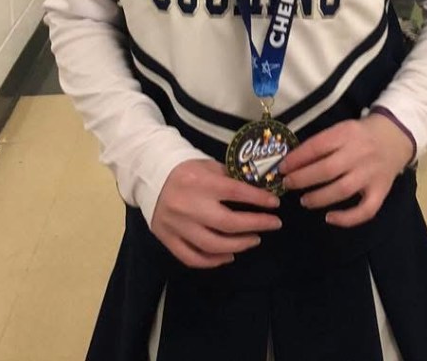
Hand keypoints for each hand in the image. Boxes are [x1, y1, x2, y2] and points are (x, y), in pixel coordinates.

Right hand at [150, 159, 280, 268]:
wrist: (150, 175)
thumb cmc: (186, 169)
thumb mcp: (209, 165)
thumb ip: (229, 179)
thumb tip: (256, 191)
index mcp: (201, 182)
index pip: (236, 193)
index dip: (258, 200)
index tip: (275, 204)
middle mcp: (190, 206)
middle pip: (228, 223)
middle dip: (256, 225)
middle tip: (273, 224)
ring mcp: (177, 225)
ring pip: (212, 245)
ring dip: (238, 245)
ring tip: (254, 240)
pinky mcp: (167, 238)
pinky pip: (192, 258)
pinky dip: (213, 261)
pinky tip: (228, 255)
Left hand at [280, 115, 413, 227]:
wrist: (395, 137)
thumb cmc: (361, 134)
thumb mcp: (342, 129)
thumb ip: (322, 143)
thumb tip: (293, 161)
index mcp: (347, 133)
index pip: (317, 146)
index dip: (297, 158)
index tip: (281, 168)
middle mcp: (359, 153)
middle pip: (327, 170)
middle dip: (302, 179)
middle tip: (287, 184)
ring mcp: (371, 174)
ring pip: (342, 190)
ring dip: (319, 198)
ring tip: (304, 201)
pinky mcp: (381, 191)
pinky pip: (365, 210)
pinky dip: (346, 219)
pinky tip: (329, 218)